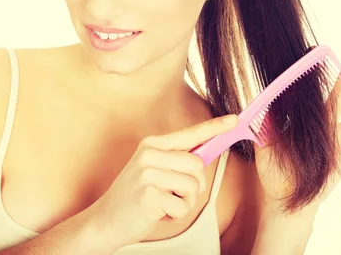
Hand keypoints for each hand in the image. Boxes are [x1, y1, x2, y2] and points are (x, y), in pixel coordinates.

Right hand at [87, 114, 238, 247]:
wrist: (105, 219)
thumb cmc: (135, 196)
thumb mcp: (153, 169)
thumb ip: (176, 159)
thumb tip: (207, 153)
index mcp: (152, 144)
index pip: (190, 133)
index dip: (214, 127)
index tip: (235, 119)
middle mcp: (149, 154)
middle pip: (197, 164)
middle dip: (193, 184)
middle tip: (173, 193)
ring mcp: (147, 173)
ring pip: (192, 186)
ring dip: (183, 202)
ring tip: (163, 202)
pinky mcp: (149, 194)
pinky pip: (182, 206)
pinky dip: (174, 215)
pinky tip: (156, 212)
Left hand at [254, 48, 340, 215]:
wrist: (282, 200)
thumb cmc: (275, 173)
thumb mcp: (264, 142)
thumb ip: (264, 121)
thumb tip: (260, 98)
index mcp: (310, 123)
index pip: (319, 92)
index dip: (322, 74)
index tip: (323, 53)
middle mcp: (327, 129)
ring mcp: (338, 144)